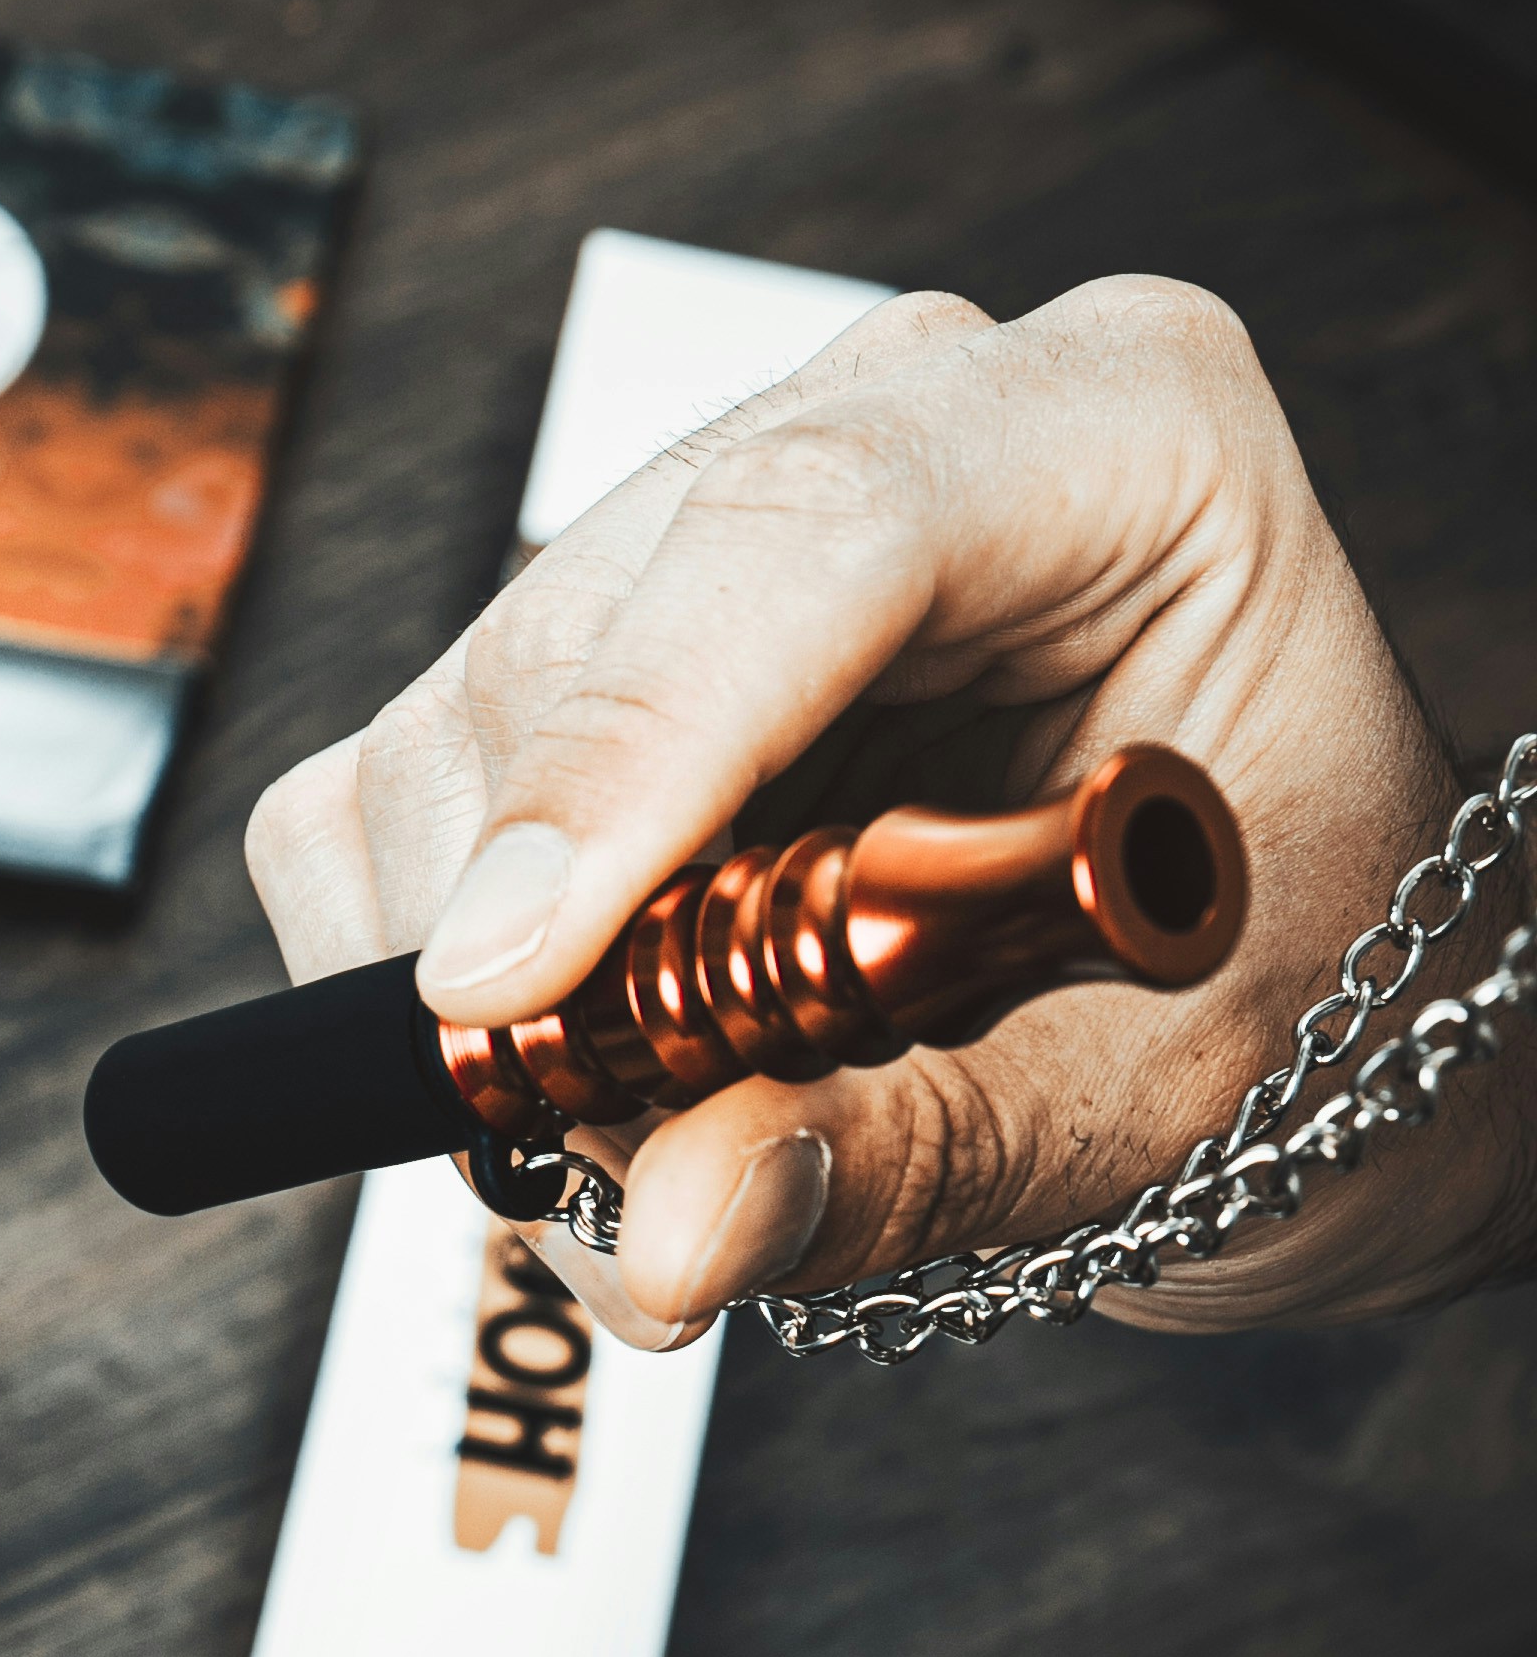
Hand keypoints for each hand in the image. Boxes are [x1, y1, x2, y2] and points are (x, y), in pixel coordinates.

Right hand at [247, 275, 1534, 1345]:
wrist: (1277, 993)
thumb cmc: (1277, 989)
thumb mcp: (1150, 1099)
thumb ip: (916, 1155)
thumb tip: (674, 1227)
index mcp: (1113, 439)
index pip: (815, 521)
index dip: (635, 749)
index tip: (505, 981)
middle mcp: (888, 428)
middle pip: (581, 638)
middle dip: (545, 953)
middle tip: (614, 1178)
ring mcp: (705, 530)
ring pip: (445, 736)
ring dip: (478, 1008)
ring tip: (635, 1166)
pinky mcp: (574, 662)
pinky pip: (378, 809)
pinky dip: (419, 996)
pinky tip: (572, 1084)